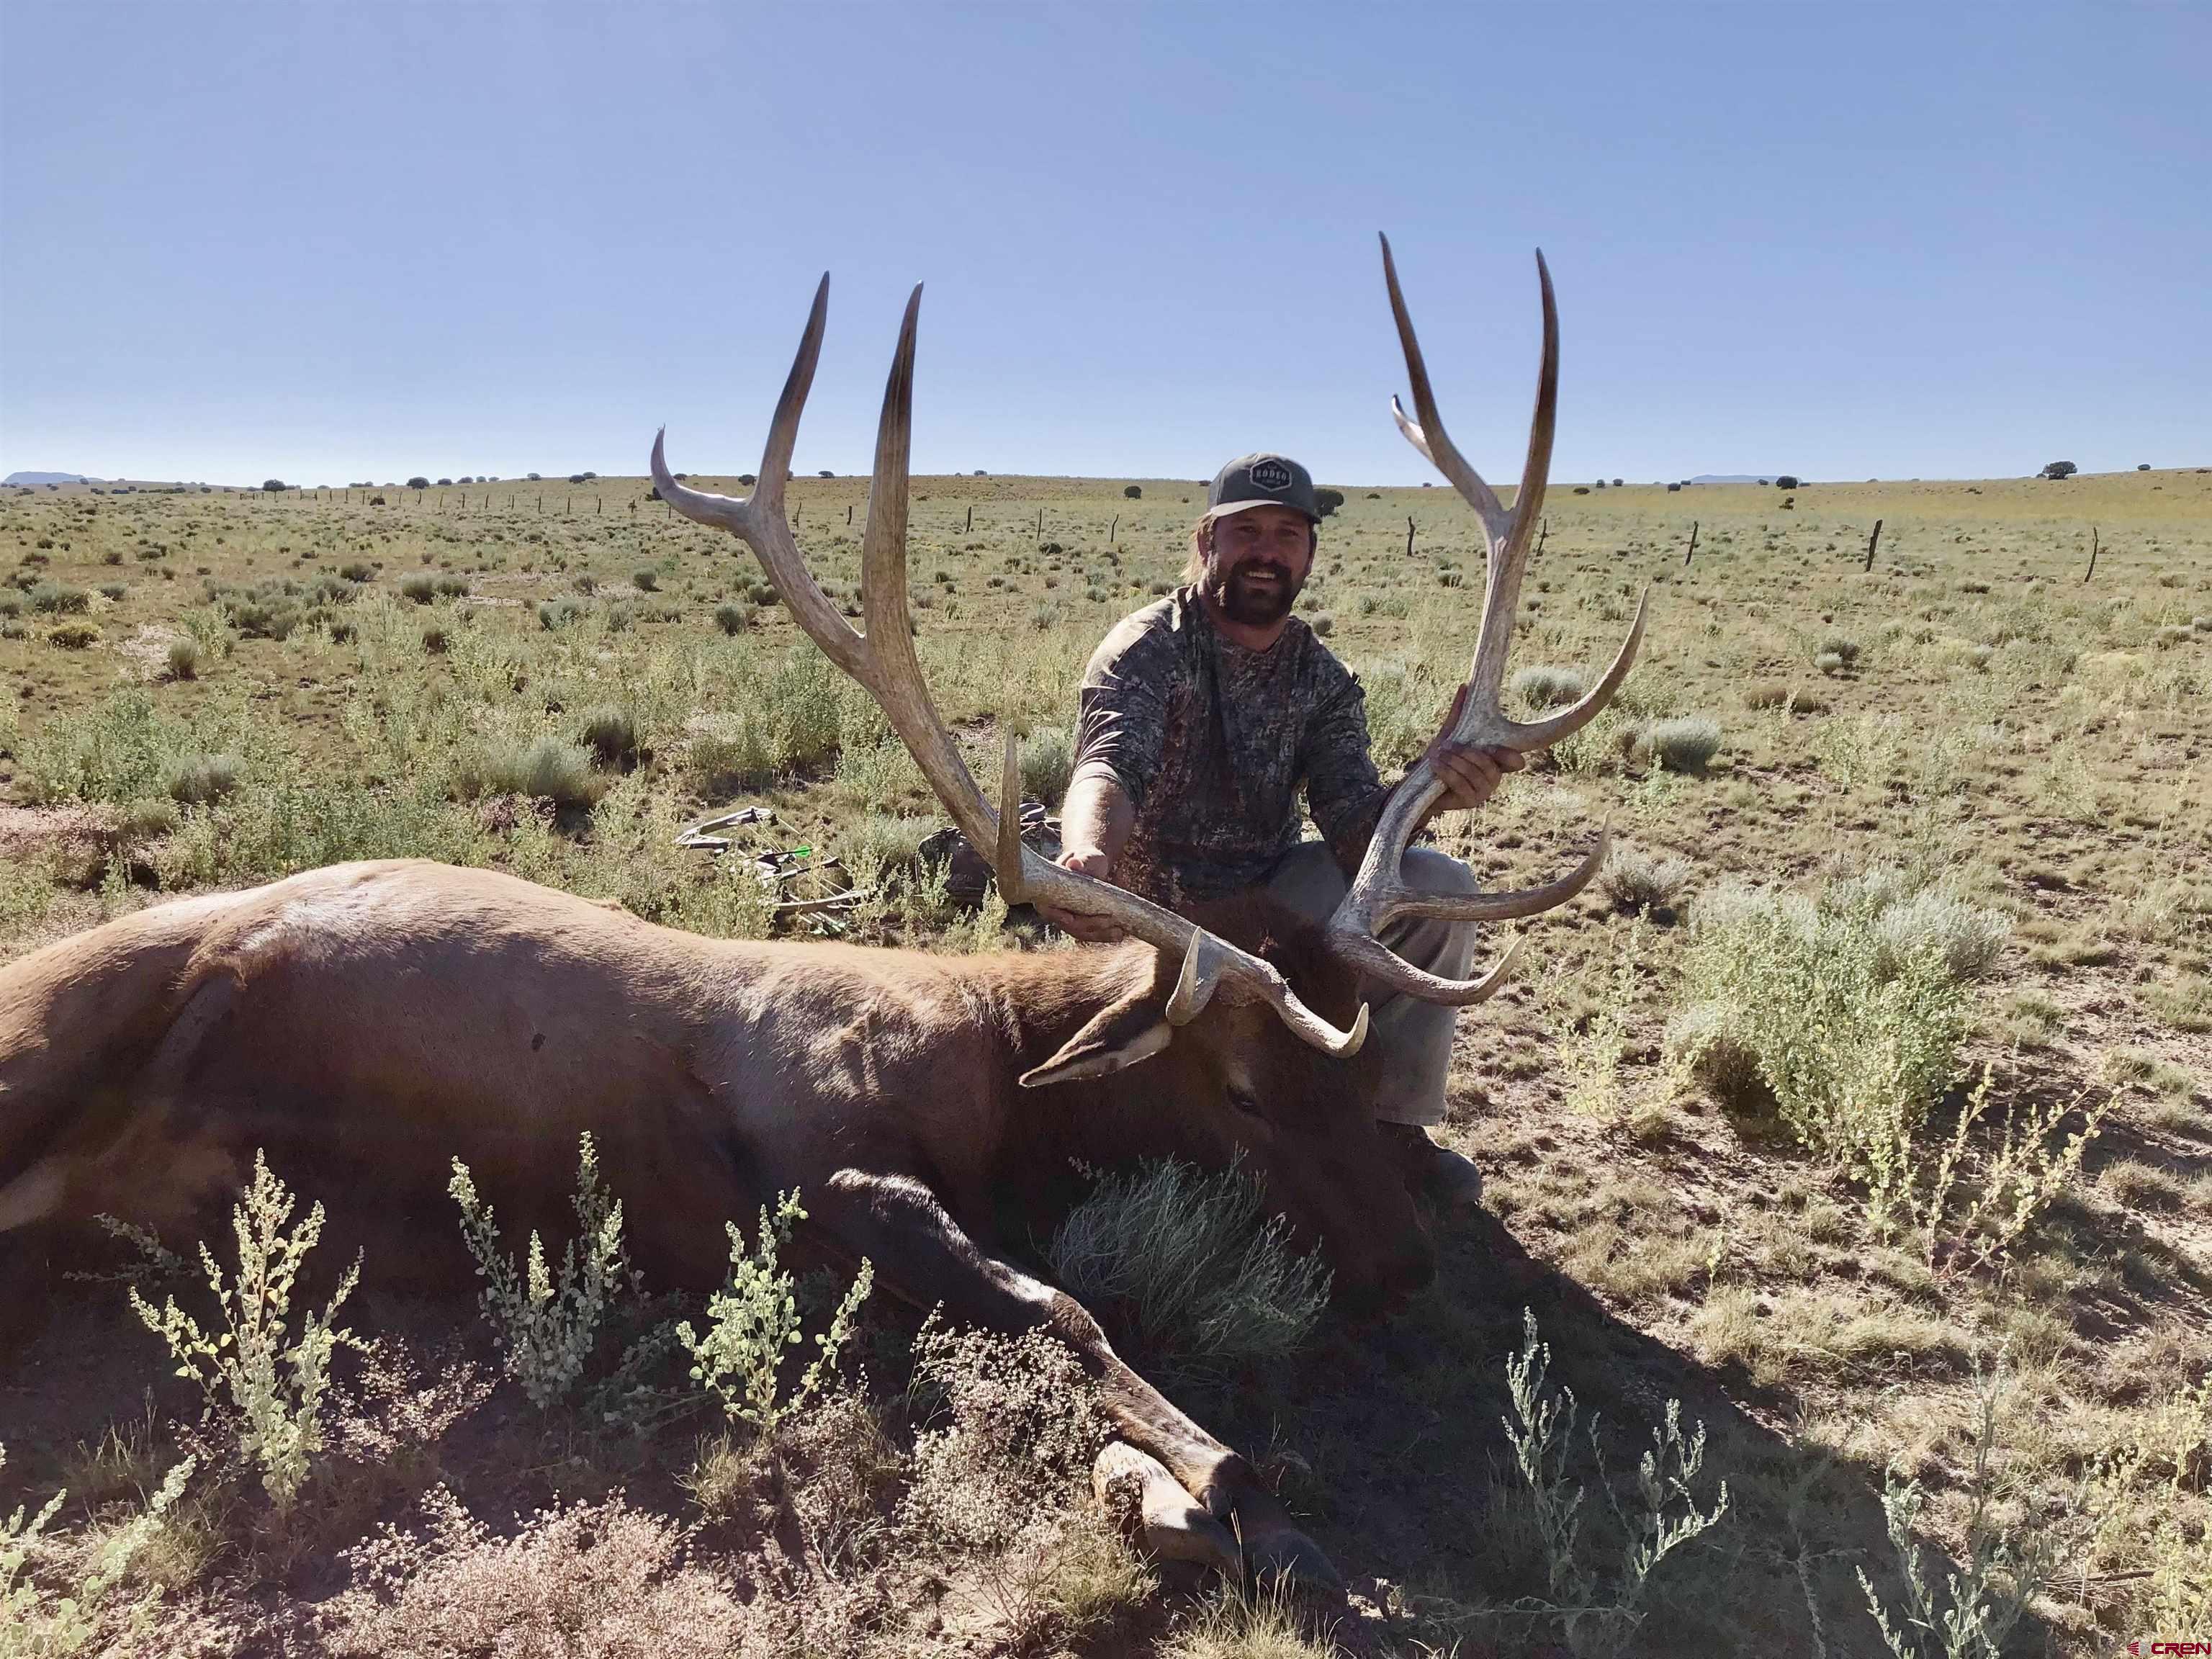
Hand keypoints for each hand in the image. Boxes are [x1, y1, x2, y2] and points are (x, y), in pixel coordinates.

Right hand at [1036, 848, 1127, 942]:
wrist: (1093, 865)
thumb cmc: (1086, 859)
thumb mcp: (1084, 857)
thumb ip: (1080, 861)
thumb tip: (1073, 864)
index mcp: (1049, 894)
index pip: (1049, 910)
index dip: (1058, 916)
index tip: (1070, 919)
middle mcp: (1058, 910)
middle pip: (1070, 925)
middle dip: (1090, 925)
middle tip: (1109, 920)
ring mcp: (1071, 919)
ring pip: (1083, 933)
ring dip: (1100, 935)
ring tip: (1119, 933)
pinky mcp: (1083, 924)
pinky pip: (1092, 933)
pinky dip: (1105, 935)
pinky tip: (1120, 935)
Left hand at [1423, 683, 1524, 817]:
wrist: (1420, 785)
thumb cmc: (1440, 759)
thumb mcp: (1449, 734)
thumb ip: (1459, 714)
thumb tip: (1466, 685)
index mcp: (1494, 762)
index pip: (1514, 761)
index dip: (1510, 756)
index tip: (1495, 748)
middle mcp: (1493, 779)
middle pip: (1490, 766)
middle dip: (1468, 755)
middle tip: (1447, 746)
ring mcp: (1483, 793)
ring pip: (1475, 775)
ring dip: (1454, 762)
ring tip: (1438, 754)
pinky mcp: (1470, 802)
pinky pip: (1462, 785)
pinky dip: (1448, 772)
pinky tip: (1436, 764)